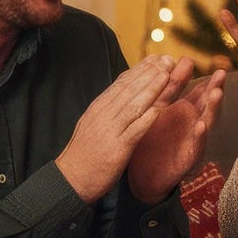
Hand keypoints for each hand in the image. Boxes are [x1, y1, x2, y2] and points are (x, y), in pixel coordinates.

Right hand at [55, 55, 179, 203]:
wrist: (70, 179)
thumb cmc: (85, 153)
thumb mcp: (93, 123)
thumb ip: (107, 107)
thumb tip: (122, 91)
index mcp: (99, 107)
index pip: (121, 83)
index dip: (140, 69)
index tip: (156, 58)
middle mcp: (104, 114)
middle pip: (130, 89)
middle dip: (150, 73)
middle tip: (168, 59)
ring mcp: (110, 130)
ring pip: (135, 105)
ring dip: (152, 89)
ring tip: (168, 75)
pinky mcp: (117, 148)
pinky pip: (136, 130)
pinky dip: (148, 117)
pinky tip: (161, 108)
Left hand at [128, 64, 225, 203]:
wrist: (143, 175)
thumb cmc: (150, 140)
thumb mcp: (156, 110)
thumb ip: (165, 90)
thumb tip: (167, 61)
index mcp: (185, 111)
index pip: (200, 92)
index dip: (208, 80)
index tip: (218, 68)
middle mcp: (193, 123)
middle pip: (207, 104)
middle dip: (215, 89)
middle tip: (221, 75)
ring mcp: (193, 140)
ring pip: (207, 122)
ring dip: (212, 109)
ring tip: (216, 94)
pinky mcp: (189, 158)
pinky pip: (197, 145)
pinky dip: (200, 135)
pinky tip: (201, 125)